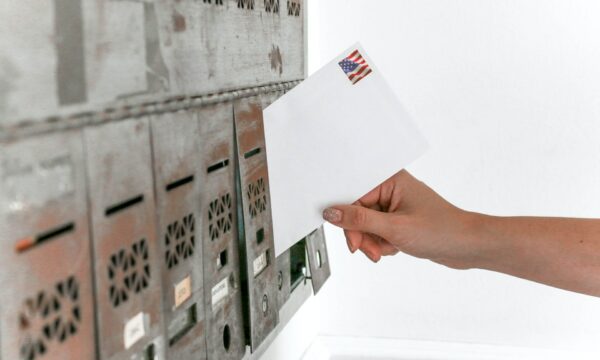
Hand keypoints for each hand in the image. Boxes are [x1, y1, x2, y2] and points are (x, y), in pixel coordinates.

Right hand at [322, 170, 479, 268]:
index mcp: (390, 179)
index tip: (352, 239)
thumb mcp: (394, 228)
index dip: (349, 219)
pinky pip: (377, 231)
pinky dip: (381, 243)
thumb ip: (359, 220)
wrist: (468, 246)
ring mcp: (394, 204)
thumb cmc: (442, 230)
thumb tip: (332, 213)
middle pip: (357, 212)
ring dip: (372, 242)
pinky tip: (394, 248)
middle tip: (369, 250)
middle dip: (362, 234)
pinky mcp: (398, 219)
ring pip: (366, 224)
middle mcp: (391, 188)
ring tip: (385, 251)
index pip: (353, 196)